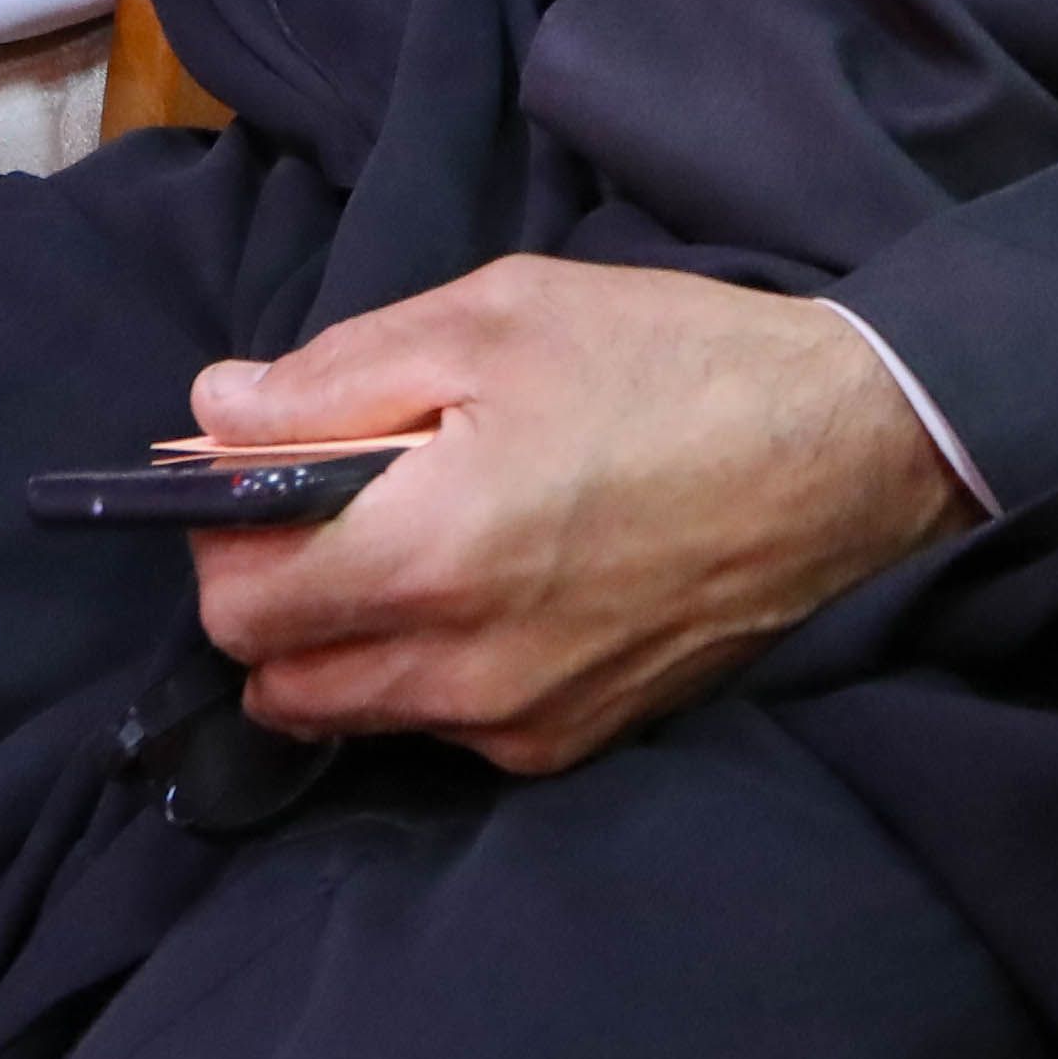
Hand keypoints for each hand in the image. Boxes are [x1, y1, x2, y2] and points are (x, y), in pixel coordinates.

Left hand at [180, 258, 971, 773]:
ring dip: (346, 638)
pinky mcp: (573, 742)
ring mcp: (519, 722)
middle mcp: (462, 670)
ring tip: (425, 536)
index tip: (257, 475)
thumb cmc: (670, 362)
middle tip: (335, 503)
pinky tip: (497, 581)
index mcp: (428, 557)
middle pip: (276, 681)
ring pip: (356, 711)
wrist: (843, 450)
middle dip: (273, 594)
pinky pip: (444, 726)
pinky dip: (430, 667)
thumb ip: (334, 377)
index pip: (235, 606)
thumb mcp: (493, 317)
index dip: (222, 534)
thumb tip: (214, 415)